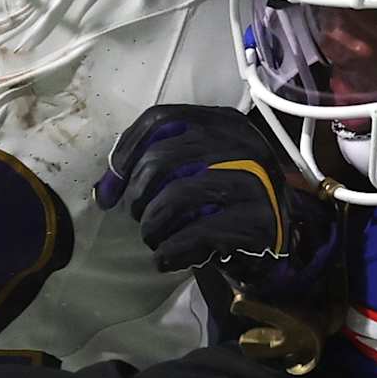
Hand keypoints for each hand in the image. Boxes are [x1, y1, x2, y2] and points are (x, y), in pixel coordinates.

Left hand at [96, 105, 339, 297]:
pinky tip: (166, 258)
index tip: (112, 188)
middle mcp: (243, 144)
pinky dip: (170, 250)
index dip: (125, 152)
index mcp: (223, 122)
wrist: (273, 244)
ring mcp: (256, 182)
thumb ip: (153, 167)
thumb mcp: (193, 172)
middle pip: (163, 156)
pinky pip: (197, 233)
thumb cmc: (221, 204)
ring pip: (177, 194)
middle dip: (137, 193)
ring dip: (152, 224)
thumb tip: (103, 190)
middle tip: (138, 217)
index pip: (160, 119)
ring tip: (153, 238)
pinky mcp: (258, 222)